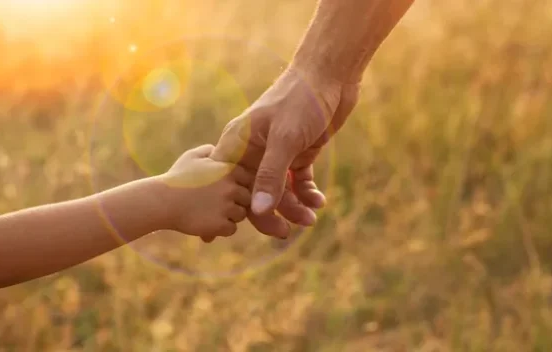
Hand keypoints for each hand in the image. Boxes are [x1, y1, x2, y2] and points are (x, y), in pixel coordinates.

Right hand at [160, 144, 252, 238]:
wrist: (162, 201)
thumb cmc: (176, 178)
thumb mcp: (191, 157)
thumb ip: (209, 150)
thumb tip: (219, 151)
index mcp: (228, 170)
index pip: (248, 179)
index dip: (237, 185)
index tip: (225, 190)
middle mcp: (231, 188)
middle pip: (247, 198)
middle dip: (235, 201)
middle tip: (218, 203)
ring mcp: (226, 207)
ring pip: (241, 214)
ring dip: (229, 215)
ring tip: (212, 213)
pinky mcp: (220, 224)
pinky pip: (231, 229)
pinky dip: (221, 229)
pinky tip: (208, 222)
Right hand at [208, 66, 360, 238]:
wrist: (331, 75)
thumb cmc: (300, 100)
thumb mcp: (284, 140)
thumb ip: (270, 176)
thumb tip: (258, 211)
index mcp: (239, 143)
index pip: (229, 184)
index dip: (229, 209)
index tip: (220, 235)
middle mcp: (254, 150)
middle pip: (255, 192)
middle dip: (269, 213)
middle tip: (284, 233)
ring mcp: (277, 153)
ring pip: (279, 190)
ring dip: (293, 206)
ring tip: (310, 220)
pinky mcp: (298, 153)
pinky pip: (298, 181)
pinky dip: (307, 193)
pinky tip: (318, 201)